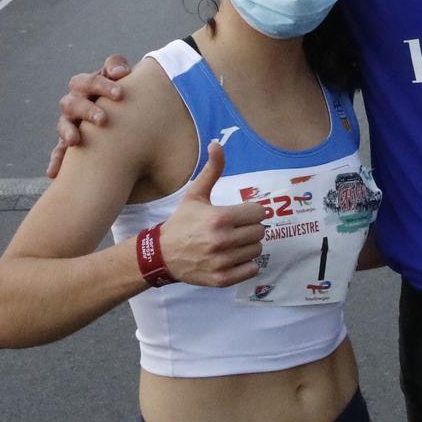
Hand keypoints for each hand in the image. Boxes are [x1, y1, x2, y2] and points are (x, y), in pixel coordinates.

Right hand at [48, 55, 132, 177]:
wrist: (126, 123)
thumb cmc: (125, 98)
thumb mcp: (125, 82)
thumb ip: (119, 69)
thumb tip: (121, 73)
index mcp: (88, 86)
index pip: (89, 81)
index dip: (102, 85)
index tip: (120, 95)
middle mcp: (75, 103)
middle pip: (73, 102)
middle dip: (87, 109)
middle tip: (103, 120)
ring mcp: (70, 123)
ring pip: (63, 124)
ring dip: (67, 131)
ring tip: (74, 141)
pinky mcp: (70, 144)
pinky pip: (59, 152)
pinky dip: (57, 160)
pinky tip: (53, 172)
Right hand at [151, 143, 267, 287]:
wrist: (162, 254)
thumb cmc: (182, 222)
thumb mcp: (195, 194)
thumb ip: (212, 170)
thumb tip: (217, 143)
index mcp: (220, 218)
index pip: (259, 212)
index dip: (251, 212)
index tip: (241, 214)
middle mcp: (223, 240)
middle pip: (260, 232)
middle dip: (250, 228)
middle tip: (236, 229)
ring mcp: (223, 261)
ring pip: (257, 250)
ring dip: (248, 246)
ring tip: (233, 243)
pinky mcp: (222, 278)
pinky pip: (252, 270)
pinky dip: (246, 265)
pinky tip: (233, 258)